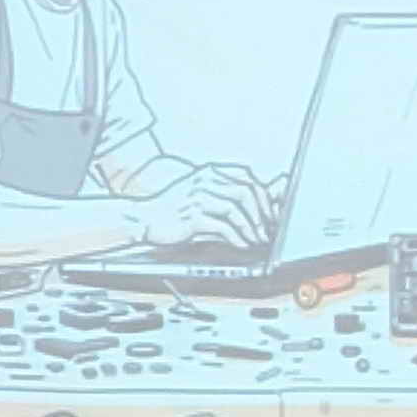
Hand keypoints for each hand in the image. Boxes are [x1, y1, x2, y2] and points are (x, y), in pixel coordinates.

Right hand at [131, 166, 265, 249]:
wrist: (144, 218)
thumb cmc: (173, 210)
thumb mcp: (200, 196)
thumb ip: (224, 197)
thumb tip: (256, 207)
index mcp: (210, 172)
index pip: (247, 177)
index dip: (264, 195)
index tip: (273, 212)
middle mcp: (205, 180)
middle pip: (246, 190)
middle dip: (262, 211)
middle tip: (269, 228)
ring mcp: (199, 197)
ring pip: (237, 208)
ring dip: (252, 226)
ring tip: (258, 239)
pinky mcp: (193, 216)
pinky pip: (223, 226)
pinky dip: (237, 236)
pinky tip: (242, 244)